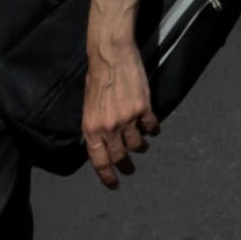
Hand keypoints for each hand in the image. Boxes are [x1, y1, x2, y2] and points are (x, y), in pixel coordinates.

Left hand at [82, 43, 156, 186]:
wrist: (111, 55)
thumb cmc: (96, 78)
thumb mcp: (88, 107)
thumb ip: (95, 126)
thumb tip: (101, 142)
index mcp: (91, 128)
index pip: (99, 160)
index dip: (107, 175)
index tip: (114, 184)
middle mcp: (109, 127)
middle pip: (120, 156)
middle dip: (125, 165)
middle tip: (128, 168)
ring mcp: (127, 119)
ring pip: (137, 144)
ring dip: (139, 146)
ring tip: (140, 143)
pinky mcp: (144, 108)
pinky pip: (151, 128)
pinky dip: (152, 130)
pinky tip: (152, 128)